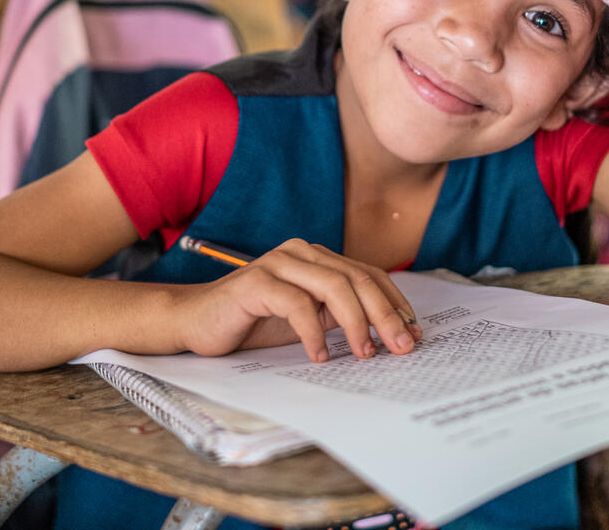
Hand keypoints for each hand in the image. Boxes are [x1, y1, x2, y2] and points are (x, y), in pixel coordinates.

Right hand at [172, 239, 422, 362]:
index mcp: (316, 257)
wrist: (195, 321)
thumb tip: (389, 331)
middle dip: (386, 314)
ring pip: (334, 286)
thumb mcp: (306, 318)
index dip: (395, 303)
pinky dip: (314, 333)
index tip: (413, 332)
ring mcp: (278, 263)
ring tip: (365, 354)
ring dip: (357, 323)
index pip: (368, 274)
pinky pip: (297, 304)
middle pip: (357, 278)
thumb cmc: (252, 322)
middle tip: (401, 346)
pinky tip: (319, 357)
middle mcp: (301, 252)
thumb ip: (339, 315)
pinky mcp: (256, 282)